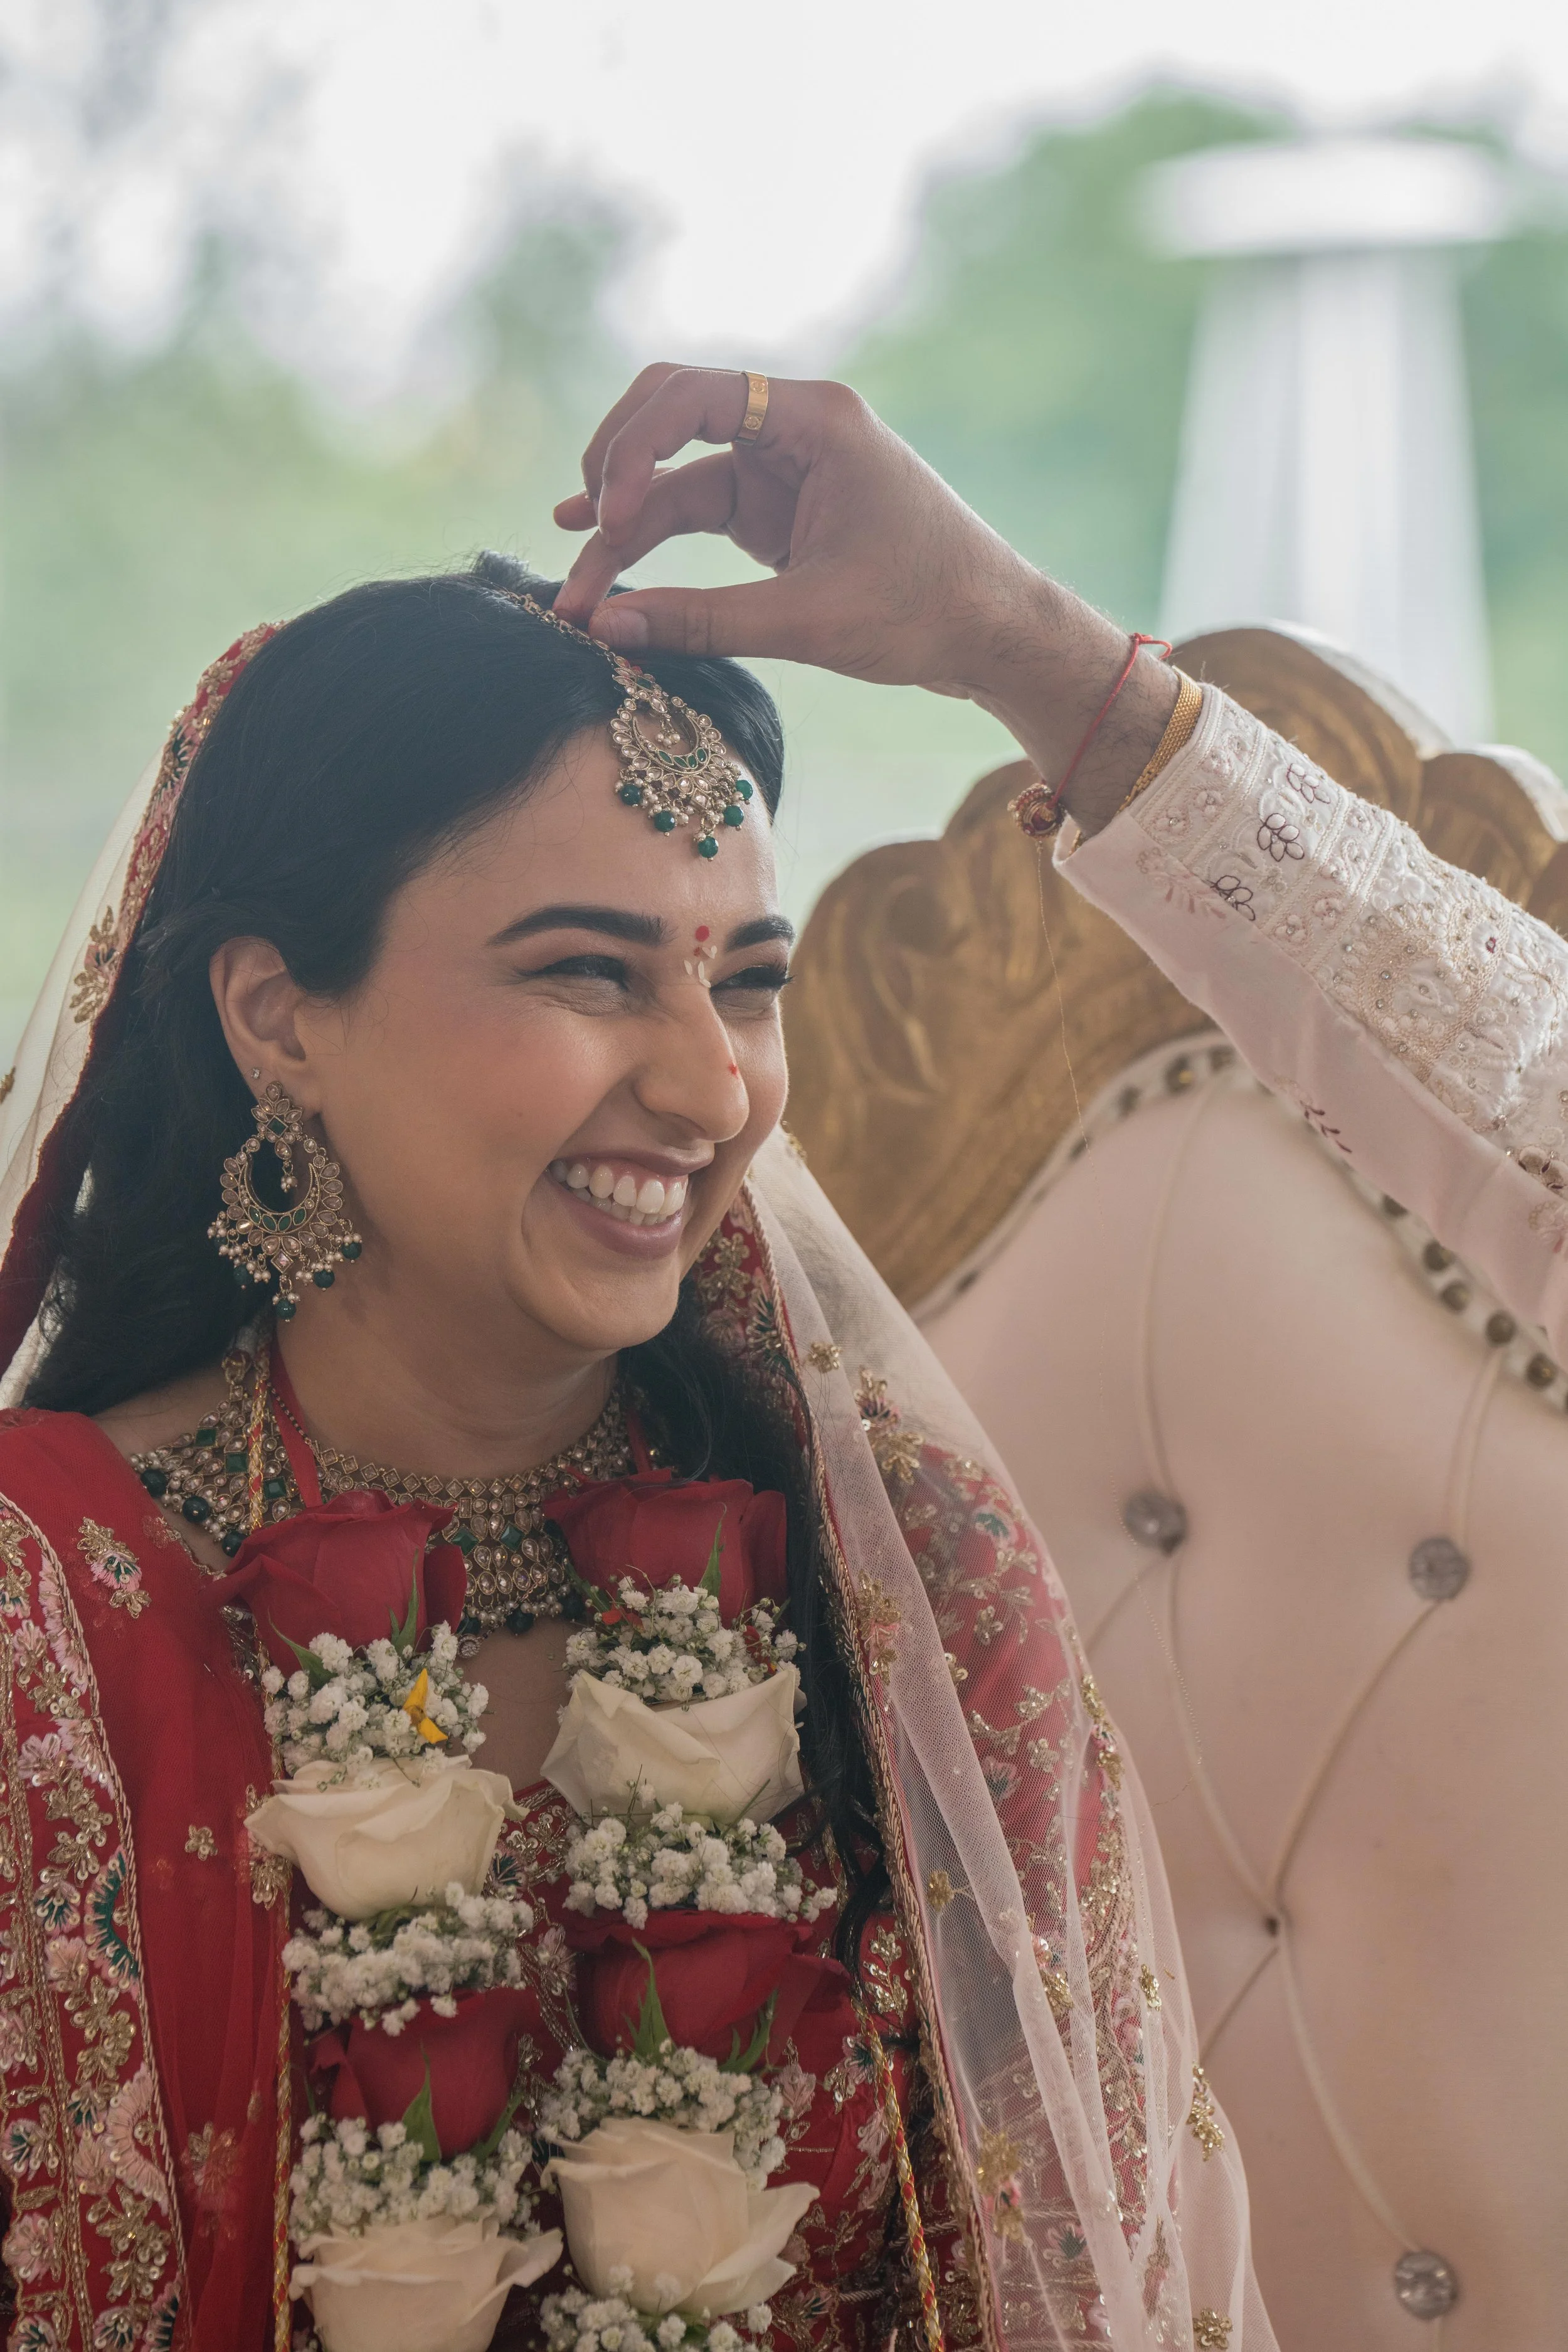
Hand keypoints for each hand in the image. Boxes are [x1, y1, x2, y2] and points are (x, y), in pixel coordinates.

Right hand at [553, 365, 1178, 832]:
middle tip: (580, 535)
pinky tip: (600, 555)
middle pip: (671, 416)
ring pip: (675, 478)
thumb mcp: (810, 620)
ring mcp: (782, 468)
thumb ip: (703, 619)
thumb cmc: (927, 611)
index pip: (694, 396)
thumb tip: (605, 627)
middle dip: (616, 472)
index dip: (634, 448)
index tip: (606, 517)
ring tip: (579, 591)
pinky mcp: (775, 512)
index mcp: (817, 419)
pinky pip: (695, 510)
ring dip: (624, 526)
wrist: (994, 634)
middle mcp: (794, 428)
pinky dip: (652, 536)